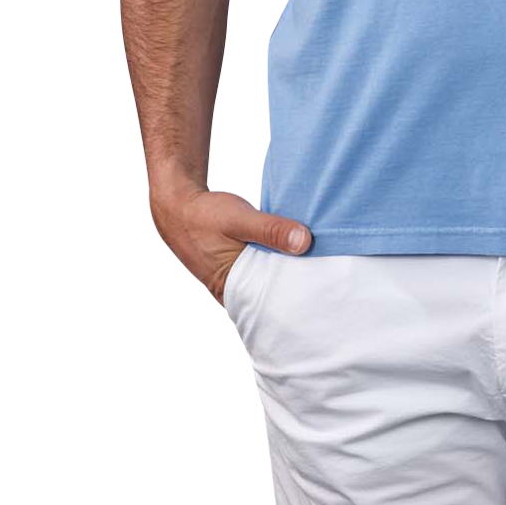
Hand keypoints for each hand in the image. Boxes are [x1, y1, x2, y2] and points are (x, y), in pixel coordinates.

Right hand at [151, 183, 312, 304]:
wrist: (179, 205)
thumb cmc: (205, 214)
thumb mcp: (240, 218)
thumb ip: (271, 229)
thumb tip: (305, 242)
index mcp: (231, 287)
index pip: (271, 299)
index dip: (296, 290)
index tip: (323, 281)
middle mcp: (232, 289)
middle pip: (271, 289)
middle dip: (294, 279)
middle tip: (326, 268)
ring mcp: (233, 278)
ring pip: (267, 276)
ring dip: (285, 265)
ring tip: (316, 258)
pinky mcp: (236, 265)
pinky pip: (261, 266)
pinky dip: (275, 257)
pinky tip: (293, 249)